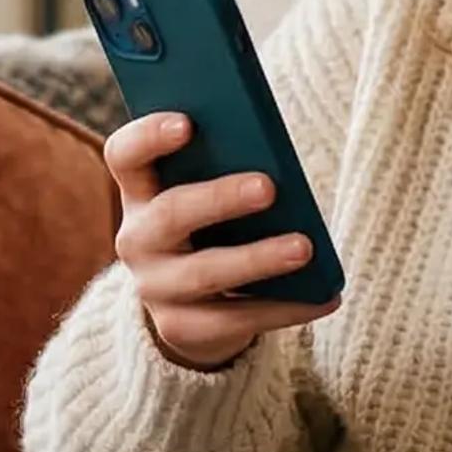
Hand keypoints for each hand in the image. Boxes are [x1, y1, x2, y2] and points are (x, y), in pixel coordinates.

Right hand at [103, 112, 340, 371]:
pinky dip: (286, 307)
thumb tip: (278, 166)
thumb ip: (225, 171)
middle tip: (269, 187)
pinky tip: (326, 295)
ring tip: (305, 247)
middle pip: (170, 213)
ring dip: (257, 259)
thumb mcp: (207, 194)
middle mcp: (137, 239)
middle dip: (220, 198)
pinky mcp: (182, 328)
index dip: (149, 136)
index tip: (188, 122)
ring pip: (204, 272)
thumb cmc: (211, 227)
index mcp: (140, 191)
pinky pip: (236, 318)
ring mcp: (155, 287)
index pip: (125, 155)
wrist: (190, 304)